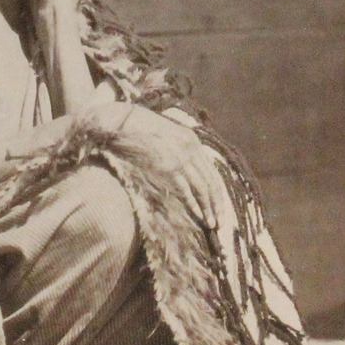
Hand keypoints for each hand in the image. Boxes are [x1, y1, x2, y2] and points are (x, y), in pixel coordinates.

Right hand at [87, 101, 231, 230]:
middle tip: (220, 222)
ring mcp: (181, 159)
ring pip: (202, 188)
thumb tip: (188, 169)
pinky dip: (193, 204)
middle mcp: (191, 150)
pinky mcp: (168, 167)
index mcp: (193, 141)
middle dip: (217, 204)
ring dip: (208, 208)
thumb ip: (179, 149)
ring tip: (212, 223)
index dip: (217, 192)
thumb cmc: (141, 130)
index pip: (211, 172)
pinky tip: (198, 215)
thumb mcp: (167, 135)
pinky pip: (185, 190)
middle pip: (211, 182)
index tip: (219, 208)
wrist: (123, 121)